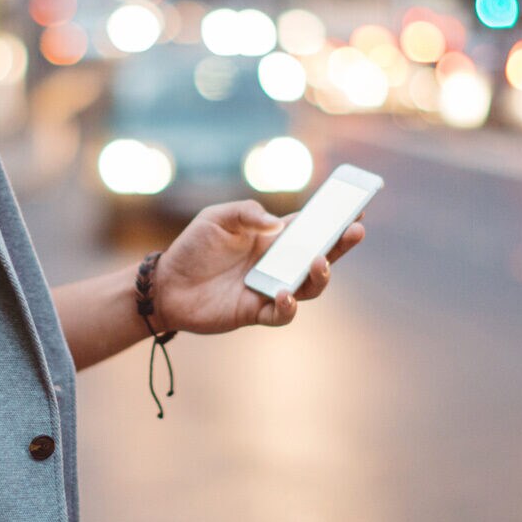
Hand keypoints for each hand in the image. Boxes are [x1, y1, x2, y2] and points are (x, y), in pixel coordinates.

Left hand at [151, 200, 366, 333]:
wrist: (166, 284)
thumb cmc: (193, 247)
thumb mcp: (217, 217)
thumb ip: (248, 212)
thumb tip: (278, 225)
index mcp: (273, 238)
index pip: (310, 227)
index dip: (333, 219)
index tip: (356, 208)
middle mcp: (277, 264)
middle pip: (320, 256)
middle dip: (341, 244)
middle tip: (356, 231)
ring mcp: (270, 289)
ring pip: (308, 288)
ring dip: (320, 276)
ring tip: (319, 261)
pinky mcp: (254, 312)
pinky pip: (281, 314)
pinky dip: (287, 306)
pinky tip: (283, 293)